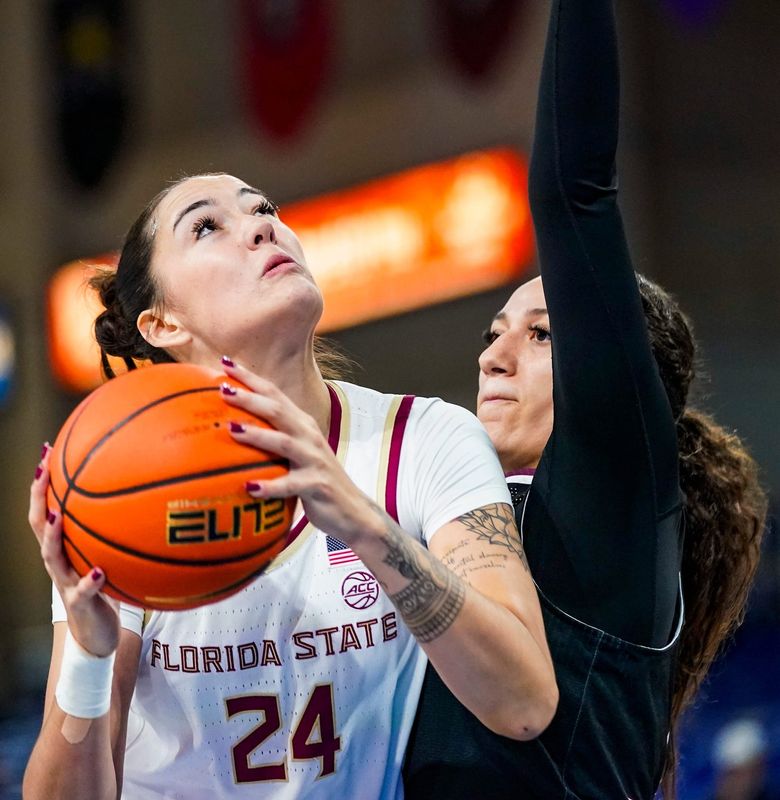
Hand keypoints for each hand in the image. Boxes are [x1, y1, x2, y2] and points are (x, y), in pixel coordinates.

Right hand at [30, 446, 119, 656]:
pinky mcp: (80, 604)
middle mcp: (59, 560)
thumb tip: (144, 493)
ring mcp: (66, 582)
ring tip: (58, 515)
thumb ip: (115, 530)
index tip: (47, 450)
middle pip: (39, 523)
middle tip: (43, 468)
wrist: (97, 635)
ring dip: (53, 534)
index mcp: (64, 545)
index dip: (44, 481)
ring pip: (51, 556)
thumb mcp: (108, 553)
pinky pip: (83, 591)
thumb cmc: (104, 587)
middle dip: (39, 494)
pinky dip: (90, 580)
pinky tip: (100, 570)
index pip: (47, 507)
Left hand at [219, 361, 380, 546]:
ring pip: (283, 442)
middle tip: (222, 389)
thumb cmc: (315, 481)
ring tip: (231, 429)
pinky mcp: (317, 485)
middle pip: (278, 411)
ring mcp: (314, 460)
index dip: (251, 378)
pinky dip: (270, 486)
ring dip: (257, 435)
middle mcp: (309, 437)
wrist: (353, 510)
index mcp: (302, 425)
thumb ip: (272, 440)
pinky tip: (249, 488)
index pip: (274, 394)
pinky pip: (290, 484)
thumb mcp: (296, 455)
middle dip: (250, 398)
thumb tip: (229, 432)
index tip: (226, 362)